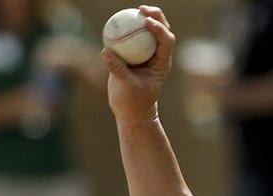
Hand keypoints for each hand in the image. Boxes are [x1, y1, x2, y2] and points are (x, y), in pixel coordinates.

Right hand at [101, 5, 173, 124]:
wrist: (130, 108)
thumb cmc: (133, 101)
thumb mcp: (127, 86)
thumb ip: (118, 69)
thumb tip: (106, 51)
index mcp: (162, 63)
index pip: (166, 42)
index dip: (160, 29)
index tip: (147, 22)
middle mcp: (156, 55)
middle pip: (161, 31)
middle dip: (156, 16)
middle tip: (142, 8)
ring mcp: (145, 53)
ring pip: (146, 31)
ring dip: (141, 18)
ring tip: (132, 9)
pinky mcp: (132, 54)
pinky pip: (129, 37)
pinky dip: (125, 28)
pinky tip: (116, 20)